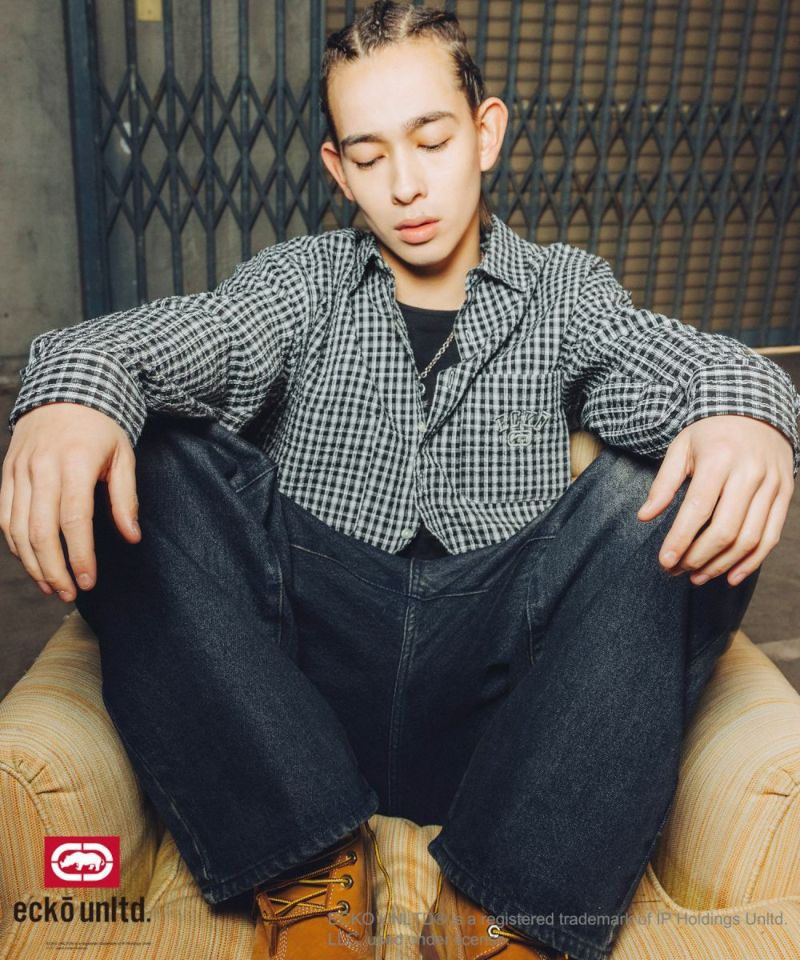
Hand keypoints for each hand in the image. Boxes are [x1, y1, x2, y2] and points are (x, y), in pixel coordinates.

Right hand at [0, 403, 140, 601]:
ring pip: (18, 529)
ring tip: (51, 587)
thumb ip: (126, 498)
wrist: (66, 389)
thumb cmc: (102, 427)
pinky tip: (32, 562)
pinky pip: (4, 516)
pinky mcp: (7, 473)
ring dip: (33, 564)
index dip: (80, 556)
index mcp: (75, 464)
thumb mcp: (124, 456)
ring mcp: (19, 470)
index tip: (88, 582)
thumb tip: (132, 537)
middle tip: (69, 594)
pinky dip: (15, 545)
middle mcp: (42, 468)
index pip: (74, 520)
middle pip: (40, 531)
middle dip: (54, 570)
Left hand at [636, 415, 794, 586]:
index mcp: (720, 459)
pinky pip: (771, 537)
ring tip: (697, 577)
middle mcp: (749, 473)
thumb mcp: (681, 448)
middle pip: (725, 530)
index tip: (664, 562)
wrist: (757, 411)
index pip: (698, 509)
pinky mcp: (785, 494)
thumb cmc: (711, 433)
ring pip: (749, 538)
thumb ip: (663, 483)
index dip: (680, 540)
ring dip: (721, 565)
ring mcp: (771, 485)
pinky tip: (730, 576)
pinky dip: (751, 562)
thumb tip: (644, 516)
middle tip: (677, 571)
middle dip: (698, 557)